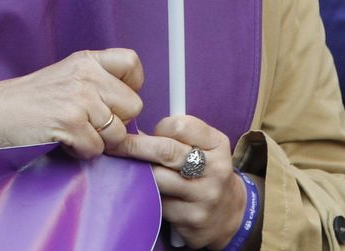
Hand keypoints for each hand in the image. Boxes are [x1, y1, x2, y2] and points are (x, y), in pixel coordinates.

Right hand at [0, 48, 143, 157]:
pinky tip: (63, 141)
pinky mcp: (70, 122)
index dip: (131, 86)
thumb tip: (130, 106)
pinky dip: (81, 153)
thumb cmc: (30, 101)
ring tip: (73, 133)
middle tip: (89, 125)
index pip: (132, 63)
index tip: (114, 101)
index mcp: (87, 60)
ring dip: (98, 141)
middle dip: (116, 123)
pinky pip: (97, 149)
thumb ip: (97, 82)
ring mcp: (80, 98)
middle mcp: (87, 74)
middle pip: (133, 106)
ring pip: (118, 133)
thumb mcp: (66, 76)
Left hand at [110, 115, 249, 248]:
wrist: (229, 214)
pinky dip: (149, 196)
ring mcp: (204, 196)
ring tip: (133, 169)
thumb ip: (179, 136)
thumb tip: (135, 130)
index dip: (159, 127)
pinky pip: (159, 203)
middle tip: (114, 143)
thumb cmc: (207, 171)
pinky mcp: (192, 219)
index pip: (180, 126)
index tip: (149, 132)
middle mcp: (215, 169)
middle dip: (134, 146)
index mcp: (217, 143)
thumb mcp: (206, 146)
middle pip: (166, 151)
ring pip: (159, 179)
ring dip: (141, 173)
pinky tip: (148, 193)